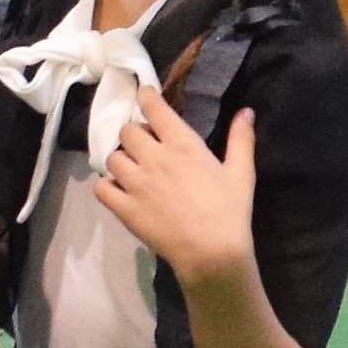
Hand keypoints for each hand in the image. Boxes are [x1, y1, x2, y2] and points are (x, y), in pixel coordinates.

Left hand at [90, 95, 257, 290]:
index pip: (153, 107)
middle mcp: (153, 158)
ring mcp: (135, 183)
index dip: (145, 96)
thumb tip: (246, 111)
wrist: (211, 253)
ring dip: (121, 158)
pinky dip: (106, 185)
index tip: (144, 95)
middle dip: (134, 133)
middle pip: (127, 131)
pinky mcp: (124, 208)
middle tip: (144, 143)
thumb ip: (241, 140)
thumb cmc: (230, 211)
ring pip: (112, 157)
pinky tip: (118, 189)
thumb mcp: (242, 173)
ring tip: (131, 168)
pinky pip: (101, 187)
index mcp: (182, 144)